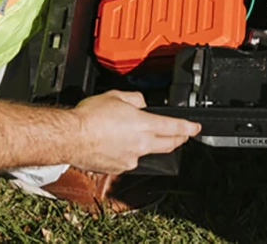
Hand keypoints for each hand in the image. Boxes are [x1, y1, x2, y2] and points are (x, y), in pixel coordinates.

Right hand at [68, 90, 199, 174]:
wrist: (70, 137)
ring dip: (150, 145)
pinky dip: (130, 153)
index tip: (196, 128)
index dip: (189, 128)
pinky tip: (119, 144)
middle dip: (178, 139)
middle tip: (182, 135)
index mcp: (145, 125)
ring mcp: (130, 159)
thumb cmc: (90, 117)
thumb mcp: (117, 96)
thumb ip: (135, 99)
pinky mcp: (117, 169)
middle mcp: (141, 145)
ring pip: (148, 153)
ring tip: (139, 135)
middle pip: (169, 145)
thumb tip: (142, 103)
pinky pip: (130, 160)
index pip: (176, 128)